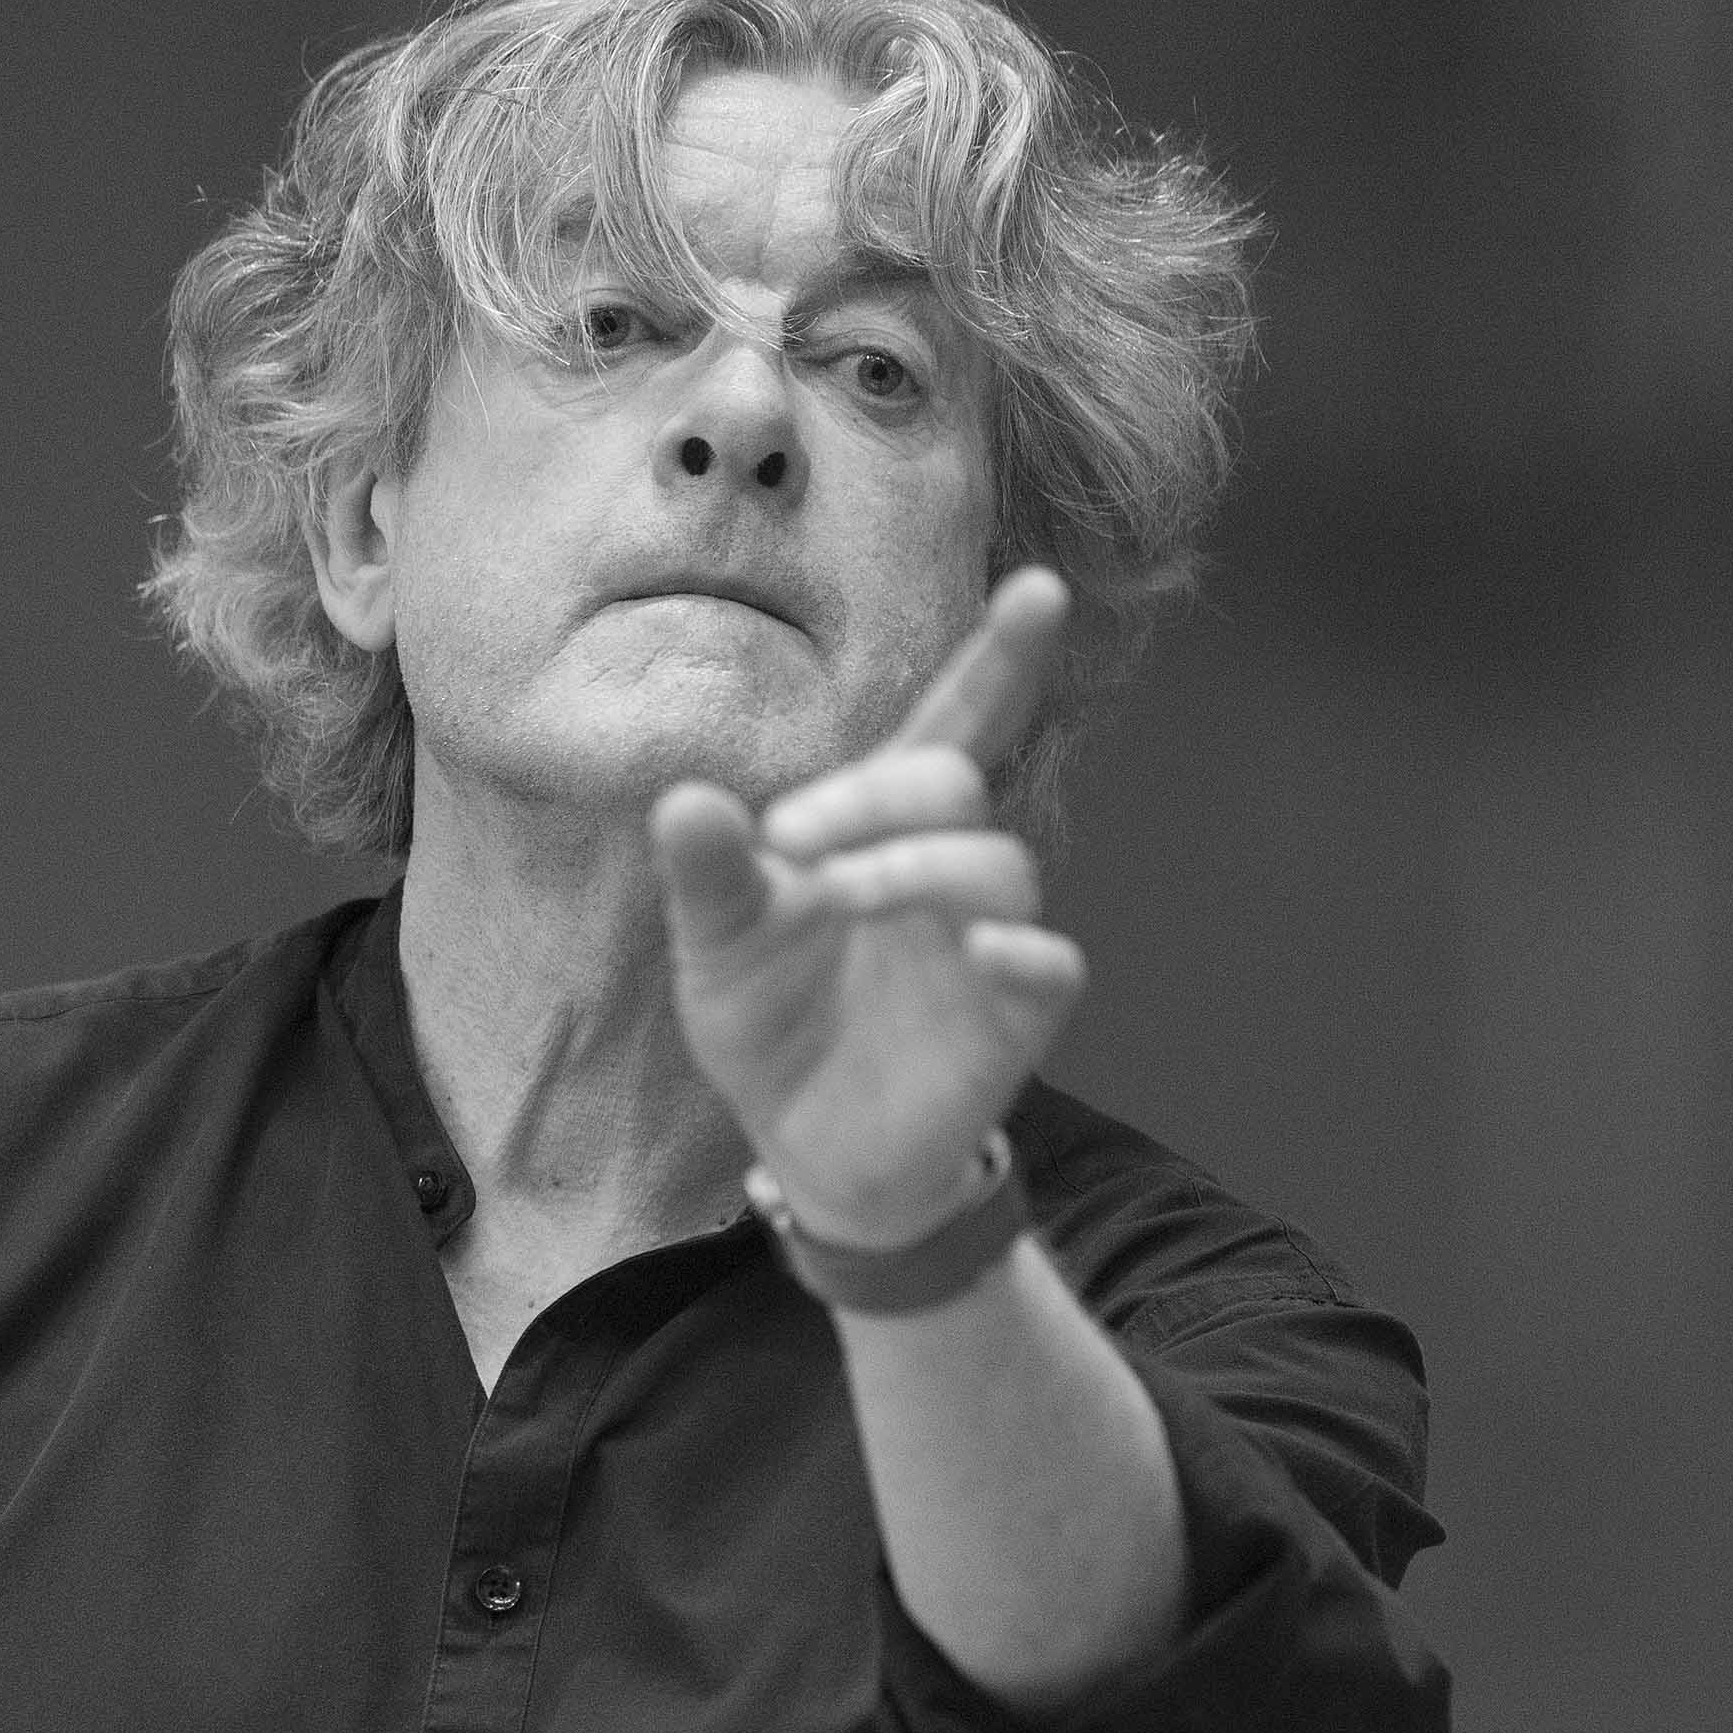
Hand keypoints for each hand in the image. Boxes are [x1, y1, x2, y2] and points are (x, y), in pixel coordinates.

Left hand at [649, 567, 1084, 1245]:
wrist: (805, 1146)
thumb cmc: (771, 1024)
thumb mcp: (719, 946)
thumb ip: (709, 875)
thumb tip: (682, 801)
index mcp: (880, 829)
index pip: (950, 724)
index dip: (999, 658)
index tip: (1039, 587)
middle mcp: (945, 868)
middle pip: (950, 780)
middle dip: (874, 796)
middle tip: (792, 846)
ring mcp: (986, 941)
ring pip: (998, 864)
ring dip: (917, 868)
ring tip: (841, 900)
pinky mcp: (1014, 1017)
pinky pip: (1050, 965)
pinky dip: (1020, 951)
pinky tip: (978, 950)